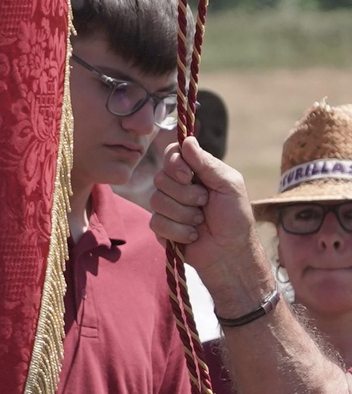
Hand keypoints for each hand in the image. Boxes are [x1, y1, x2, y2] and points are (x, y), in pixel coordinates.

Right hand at [149, 137, 272, 304]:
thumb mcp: (228, 185)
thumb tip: (187, 139)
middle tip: (205, 203)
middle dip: (186, 195)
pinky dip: (179, 231)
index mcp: (194, 172)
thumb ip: (207, 163)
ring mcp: (166, 207)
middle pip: (161, 178)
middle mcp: (177, 186)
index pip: (171, 154)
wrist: (231, 253)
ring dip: (185, 215)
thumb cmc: (235, 218)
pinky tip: (193, 236)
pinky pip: (157, 222)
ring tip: (201, 222)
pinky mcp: (161, 227)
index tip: (187, 175)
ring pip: (157, 201)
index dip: (174, 163)